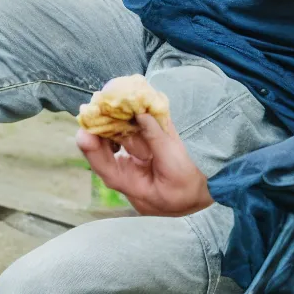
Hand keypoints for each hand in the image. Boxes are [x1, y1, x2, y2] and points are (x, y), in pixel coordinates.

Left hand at [77, 114, 212, 216]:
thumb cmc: (191, 184)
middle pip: (108, 154)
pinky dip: (130, 123)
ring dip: (114, 124)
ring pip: (120, 143)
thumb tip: (142, 114)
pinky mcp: (146, 154)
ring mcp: (138, 167)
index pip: (108, 169)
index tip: (84, 132)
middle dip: (100, 131)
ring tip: (108, 104)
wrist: (210, 189)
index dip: (93, 151)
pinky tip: (128, 108)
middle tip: (93, 109)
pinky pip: (133, 138)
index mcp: (135, 188)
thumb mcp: (175, 162)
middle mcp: (131, 178)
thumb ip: (157, 137)